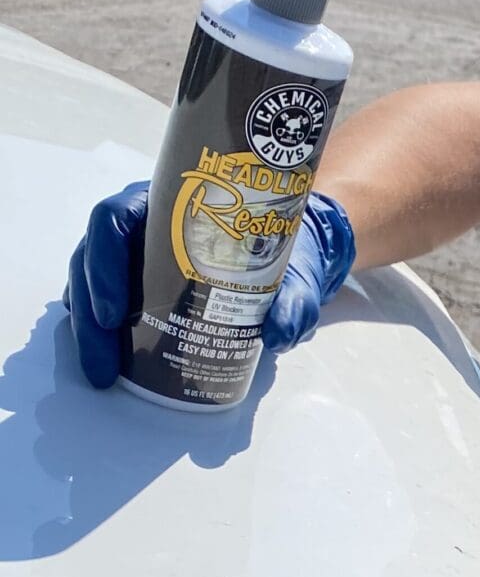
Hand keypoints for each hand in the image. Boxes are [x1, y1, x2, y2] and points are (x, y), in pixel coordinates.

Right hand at [64, 184, 356, 387]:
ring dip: (88, 329)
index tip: (113, 311)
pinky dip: (96, 331)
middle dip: (89, 313)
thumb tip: (276, 334)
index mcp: (167, 204)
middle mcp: (140, 225)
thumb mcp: (295, 277)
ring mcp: (131, 255)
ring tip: (103, 372)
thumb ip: (294, 303)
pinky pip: (99, 302)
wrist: (286, 264)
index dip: (103, 262)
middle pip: (92, 258)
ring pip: (89, 282)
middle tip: (104, 362)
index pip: (115, 218)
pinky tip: (103, 362)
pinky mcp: (131, 284)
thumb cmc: (281, 255)